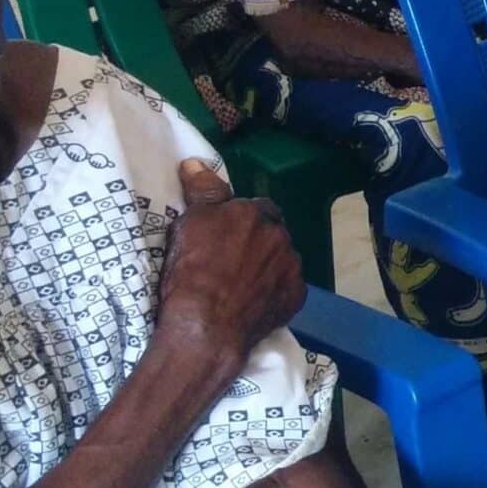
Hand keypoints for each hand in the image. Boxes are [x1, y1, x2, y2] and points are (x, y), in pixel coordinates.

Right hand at [155, 161, 305, 366]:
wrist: (206, 325)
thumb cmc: (193, 269)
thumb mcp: (190, 222)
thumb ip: (202, 190)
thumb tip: (196, 162)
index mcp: (260, 214)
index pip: (257, 207)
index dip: (240, 219)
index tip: (224, 234)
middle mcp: (283, 237)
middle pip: (272, 234)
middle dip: (256, 242)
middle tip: (228, 260)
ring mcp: (293, 269)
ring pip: (281, 260)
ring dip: (266, 266)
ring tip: (239, 283)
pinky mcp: (296, 298)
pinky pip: (286, 289)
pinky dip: (273, 292)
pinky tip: (252, 301)